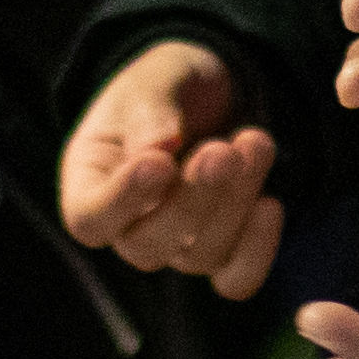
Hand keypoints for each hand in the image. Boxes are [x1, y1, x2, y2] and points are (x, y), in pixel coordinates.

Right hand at [60, 41, 285, 297]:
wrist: (210, 90)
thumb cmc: (167, 86)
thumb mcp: (153, 80)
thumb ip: (150, 112)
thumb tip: (158, 147)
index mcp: (88, 183)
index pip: (90, 218)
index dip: (123, 200)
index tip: (160, 163)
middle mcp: (126, 226)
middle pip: (148, 244)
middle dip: (193, 198)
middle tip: (222, 151)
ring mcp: (174, 246)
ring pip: (199, 255)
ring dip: (233, 203)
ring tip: (255, 142)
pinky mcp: (220, 249)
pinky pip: (235, 278)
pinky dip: (256, 250)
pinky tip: (270, 205)